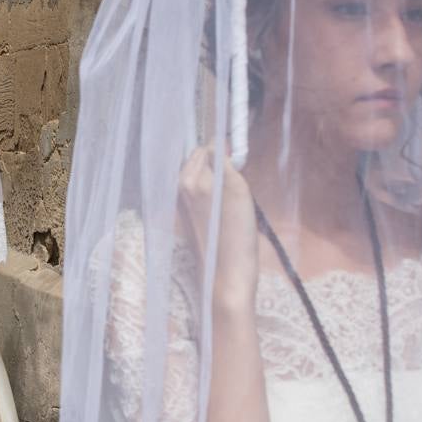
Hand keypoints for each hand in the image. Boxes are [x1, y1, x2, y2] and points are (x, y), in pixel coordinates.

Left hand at [177, 146, 258, 314]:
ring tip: (233, 198)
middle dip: (219, 164)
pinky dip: (212, 193)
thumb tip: (217, 145)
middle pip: (200, 160)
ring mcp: (182, 204)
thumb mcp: (237, 191)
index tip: (240, 160)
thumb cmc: (236, 234)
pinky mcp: (188, 219)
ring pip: (201, 177)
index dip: (226, 151)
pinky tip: (225, 210)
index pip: (207, 148)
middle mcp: (181, 188)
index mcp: (190, 179)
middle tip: (238, 181)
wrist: (226, 277)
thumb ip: (225, 162)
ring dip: (216, 179)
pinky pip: (200, 194)